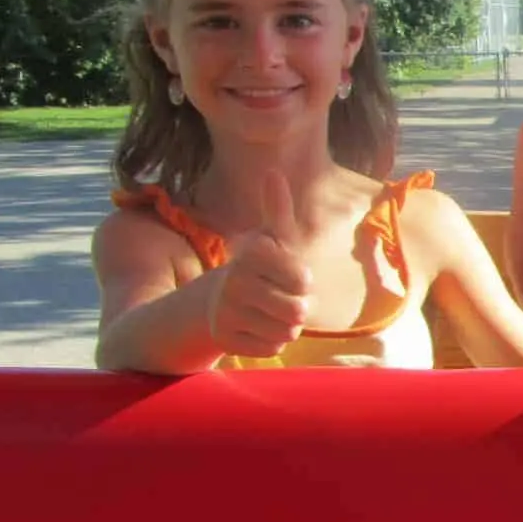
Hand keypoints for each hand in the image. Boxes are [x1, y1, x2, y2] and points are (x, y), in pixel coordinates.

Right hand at [208, 171, 310, 356]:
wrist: (219, 300)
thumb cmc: (259, 268)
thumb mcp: (271, 240)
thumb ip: (277, 210)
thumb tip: (273, 172)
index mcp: (251, 254)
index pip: (303, 280)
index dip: (303, 282)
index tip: (289, 275)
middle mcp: (234, 281)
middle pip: (297, 310)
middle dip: (298, 308)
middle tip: (282, 298)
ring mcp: (226, 312)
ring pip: (286, 331)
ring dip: (286, 326)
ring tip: (271, 312)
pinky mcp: (225, 339)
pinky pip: (271, 348)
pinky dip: (271, 342)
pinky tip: (257, 327)